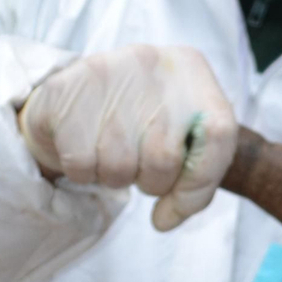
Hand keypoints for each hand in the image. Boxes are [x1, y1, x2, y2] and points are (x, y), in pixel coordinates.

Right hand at [18, 44, 236, 230]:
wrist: (73, 100)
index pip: (218, 134)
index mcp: (191, 69)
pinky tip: (84, 148)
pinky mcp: (64, 89)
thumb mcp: (179, 139)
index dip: (200, 182)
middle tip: (138, 166)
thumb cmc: (138, 123)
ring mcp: (106, 70)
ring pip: (120, 164)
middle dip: (151, 182)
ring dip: (113, 177)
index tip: (179, 204)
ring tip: (109, 152)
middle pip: (165, 157)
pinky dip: (82, 172)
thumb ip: (192, 179)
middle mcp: (152, 62)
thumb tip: (166, 220)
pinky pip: (81, 162)